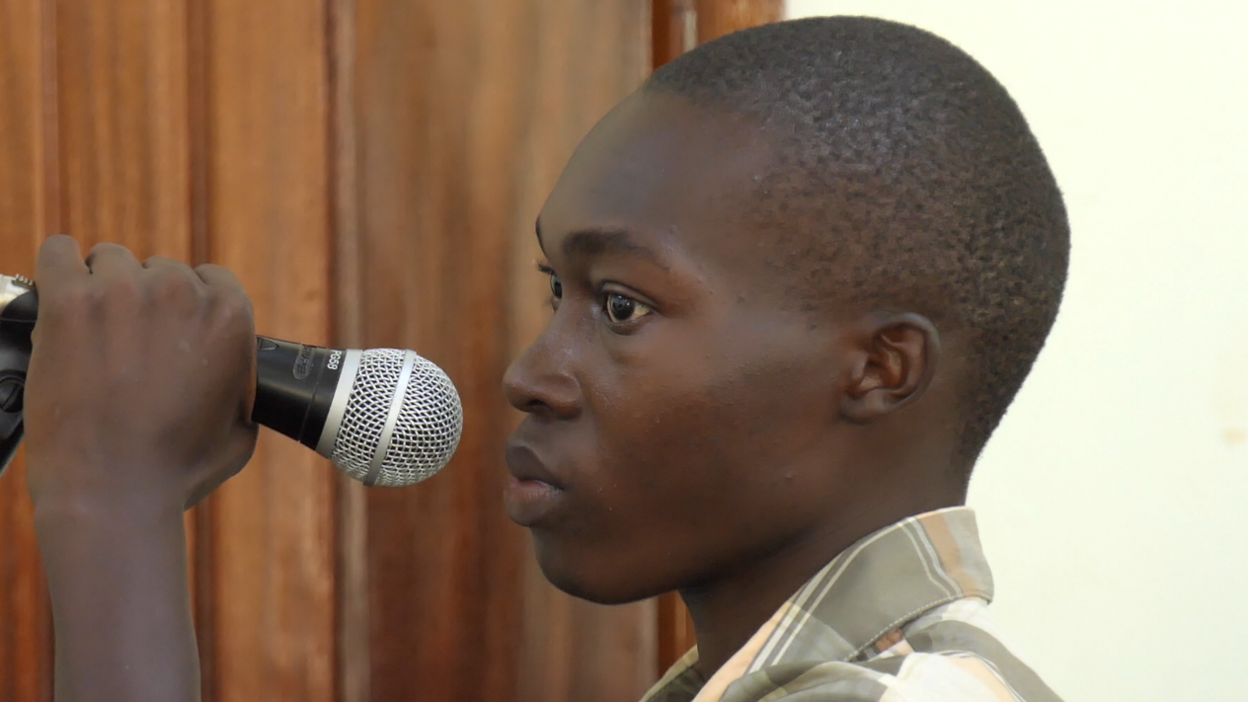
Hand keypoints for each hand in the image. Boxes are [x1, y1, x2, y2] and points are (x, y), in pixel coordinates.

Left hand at [24, 236, 257, 513]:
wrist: (112, 490)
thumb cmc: (176, 469)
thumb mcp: (239, 430)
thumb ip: (241, 385)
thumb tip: (236, 376)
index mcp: (229, 317)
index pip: (210, 279)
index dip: (188, 308)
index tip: (170, 331)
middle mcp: (181, 293)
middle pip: (159, 270)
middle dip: (145, 304)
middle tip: (128, 346)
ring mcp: (122, 292)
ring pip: (110, 261)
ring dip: (102, 290)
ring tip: (92, 333)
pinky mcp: (68, 301)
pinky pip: (58, 253)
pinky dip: (58, 268)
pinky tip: (58, 293)